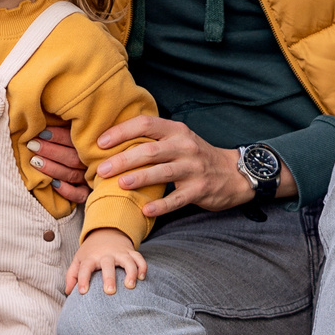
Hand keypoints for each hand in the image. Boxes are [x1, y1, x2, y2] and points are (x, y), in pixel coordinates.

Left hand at [29, 125, 88, 203]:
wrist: (104, 170)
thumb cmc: (76, 147)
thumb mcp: (76, 135)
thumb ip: (68, 128)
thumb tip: (44, 120)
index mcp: (90, 145)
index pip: (74, 140)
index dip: (58, 136)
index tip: (41, 132)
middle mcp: (91, 162)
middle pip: (71, 158)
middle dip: (50, 151)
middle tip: (32, 145)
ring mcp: (90, 178)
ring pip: (71, 174)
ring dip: (52, 168)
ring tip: (34, 161)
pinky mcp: (88, 193)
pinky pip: (79, 195)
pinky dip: (67, 191)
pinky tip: (53, 184)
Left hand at [65, 227, 146, 295]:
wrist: (106, 232)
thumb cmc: (91, 252)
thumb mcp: (78, 260)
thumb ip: (72, 275)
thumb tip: (68, 292)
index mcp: (91, 257)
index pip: (84, 268)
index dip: (82, 280)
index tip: (82, 292)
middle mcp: (106, 255)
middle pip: (107, 264)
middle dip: (109, 278)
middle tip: (110, 292)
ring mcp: (120, 253)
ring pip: (127, 261)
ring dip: (130, 272)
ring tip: (130, 285)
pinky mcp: (130, 252)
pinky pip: (139, 258)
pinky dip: (142, 267)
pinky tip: (142, 278)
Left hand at [91, 114, 291, 216]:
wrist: (234, 173)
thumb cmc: (196, 156)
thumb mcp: (179, 139)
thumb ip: (154, 139)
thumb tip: (113, 144)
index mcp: (176, 131)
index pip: (146, 124)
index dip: (122, 132)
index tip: (101, 142)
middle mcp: (185, 146)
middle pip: (150, 150)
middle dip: (123, 159)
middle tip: (102, 170)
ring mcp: (194, 168)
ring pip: (163, 172)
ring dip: (139, 178)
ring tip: (120, 184)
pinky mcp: (200, 190)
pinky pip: (177, 199)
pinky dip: (161, 205)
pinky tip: (145, 210)